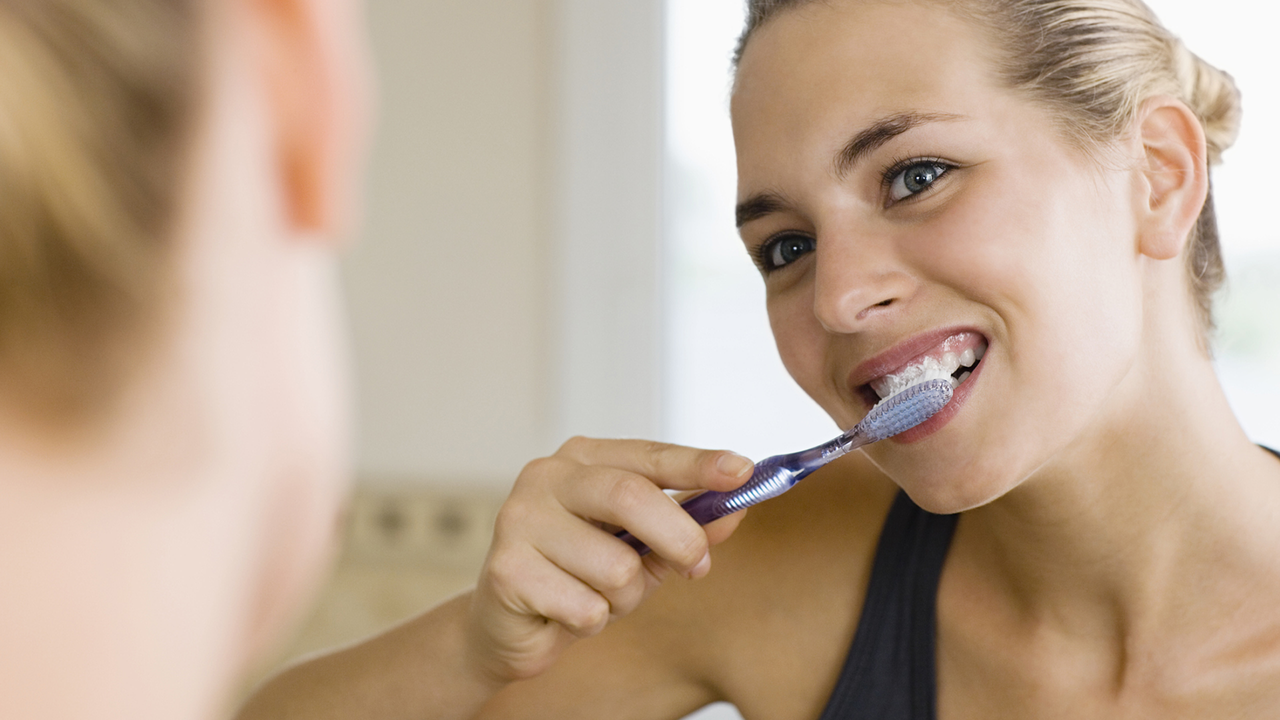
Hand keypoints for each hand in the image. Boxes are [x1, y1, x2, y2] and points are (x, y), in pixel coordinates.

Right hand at [466, 437, 753, 684]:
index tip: (743, 471)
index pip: (649, 456)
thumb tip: (735, 510)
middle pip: (631, 497)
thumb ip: (686, 526)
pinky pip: (585, 607)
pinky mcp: (506, 569)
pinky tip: (566, 612)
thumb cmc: (579, 574)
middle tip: (697, 566)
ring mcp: (519, 519)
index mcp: (583, 459)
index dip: (698, 464)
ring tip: (599, 596)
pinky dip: (591, 622)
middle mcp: (546, 477)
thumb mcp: (640, 547)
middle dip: (678, 538)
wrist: (506, 623)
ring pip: (615, 566)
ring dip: (625, 597)